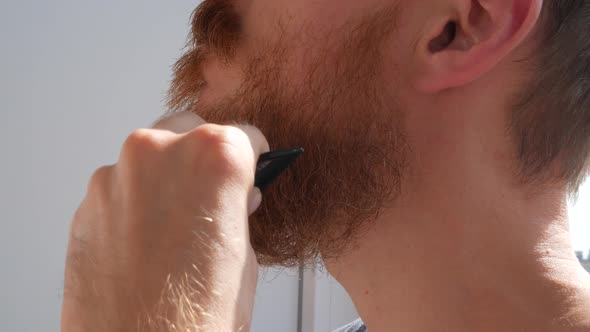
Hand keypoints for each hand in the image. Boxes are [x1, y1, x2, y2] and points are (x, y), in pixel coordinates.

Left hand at [62, 111, 268, 331]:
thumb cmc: (191, 320)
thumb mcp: (242, 258)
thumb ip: (237, 213)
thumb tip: (235, 201)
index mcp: (211, 159)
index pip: (243, 135)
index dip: (253, 156)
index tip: (252, 165)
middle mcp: (158, 155)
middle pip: (190, 131)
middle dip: (204, 158)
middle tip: (215, 194)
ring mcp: (116, 177)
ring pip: (151, 158)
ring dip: (167, 179)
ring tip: (179, 223)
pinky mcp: (87, 204)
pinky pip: (121, 187)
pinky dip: (136, 202)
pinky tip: (149, 238)